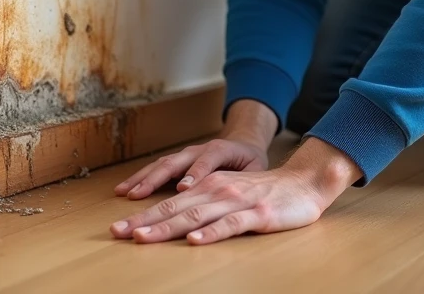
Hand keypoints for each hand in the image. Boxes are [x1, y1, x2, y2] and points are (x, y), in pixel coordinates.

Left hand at [109, 137, 361, 244]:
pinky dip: (211, 232)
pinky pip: (231, 224)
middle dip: (144, 220)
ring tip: (144, 238)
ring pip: (196, 214)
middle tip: (117, 232)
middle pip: (175, 206)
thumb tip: (175, 223)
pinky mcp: (257, 213)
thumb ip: (206, 204)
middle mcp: (218, 190)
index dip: (143, 214)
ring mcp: (237, 201)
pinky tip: (194, 240)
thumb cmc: (266, 192)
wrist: (306, 182)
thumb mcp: (231, 193)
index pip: (169, 201)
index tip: (118, 228)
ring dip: (167, 226)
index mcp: (209, 185)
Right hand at [113, 137, 267, 199]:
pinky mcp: (177, 161)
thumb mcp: (255, 169)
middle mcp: (198, 150)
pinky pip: (156, 168)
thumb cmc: (250, 162)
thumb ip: (246, 179)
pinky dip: (140, 179)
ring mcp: (185, 154)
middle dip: (153, 179)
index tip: (183, 188)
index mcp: (220, 149)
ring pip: (160, 164)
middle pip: (174, 162)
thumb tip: (233, 193)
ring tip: (124, 193)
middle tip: (136, 195)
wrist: (243, 144)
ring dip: (141, 179)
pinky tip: (125, 190)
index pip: (206, 160)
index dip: (195, 173)